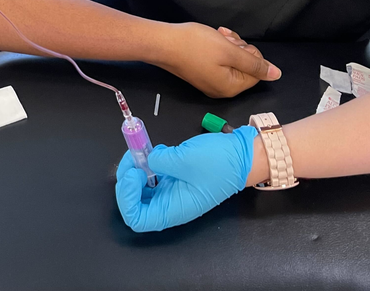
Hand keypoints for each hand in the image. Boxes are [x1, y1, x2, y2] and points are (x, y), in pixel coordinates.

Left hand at [116, 126, 256, 231]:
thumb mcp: (186, 159)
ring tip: (141, 151)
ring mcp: (170, 192)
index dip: (127, 198)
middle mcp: (169, 205)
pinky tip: (152, 151)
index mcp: (173, 210)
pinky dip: (145, 163)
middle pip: (134, 202)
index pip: (137, 219)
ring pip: (139, 188)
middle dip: (127, 179)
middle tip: (133, 156)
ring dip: (134, 169)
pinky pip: (150, 176)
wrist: (242, 156)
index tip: (134, 174)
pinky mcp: (172, 179)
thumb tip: (146, 159)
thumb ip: (160, 161)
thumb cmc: (220, 164)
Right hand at [153, 23, 280, 97]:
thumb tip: (276, 74)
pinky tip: (210, 39)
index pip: (257, 72)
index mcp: (231, 87)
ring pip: (232, 61)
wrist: (164, 43)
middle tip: (224, 38)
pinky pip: (219, 62)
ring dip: (228, 45)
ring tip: (216, 36)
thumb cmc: (195, 46)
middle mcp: (222, 89)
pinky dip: (218, 48)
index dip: (250, 53)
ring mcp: (210, 82)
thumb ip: (255, 64)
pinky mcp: (201, 73)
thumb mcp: (230, 51)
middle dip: (238, 48)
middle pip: (244, 66)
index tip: (235, 43)